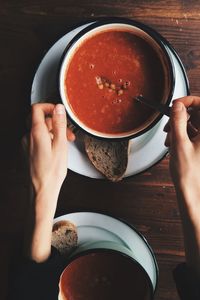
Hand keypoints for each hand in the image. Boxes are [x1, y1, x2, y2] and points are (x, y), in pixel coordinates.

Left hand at [30, 103, 73, 195]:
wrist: (41, 190)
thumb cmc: (51, 172)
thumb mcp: (61, 145)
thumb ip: (59, 124)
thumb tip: (59, 108)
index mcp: (36, 133)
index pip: (37, 108)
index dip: (49, 107)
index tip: (59, 112)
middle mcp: (27, 137)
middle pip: (39, 119)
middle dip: (54, 123)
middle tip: (67, 133)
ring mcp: (25, 145)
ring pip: (38, 130)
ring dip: (52, 133)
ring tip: (63, 144)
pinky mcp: (26, 152)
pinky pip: (36, 140)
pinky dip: (46, 140)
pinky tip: (55, 150)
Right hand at [164, 96, 199, 274]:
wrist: (192, 190)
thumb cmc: (189, 173)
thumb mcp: (179, 143)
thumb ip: (177, 121)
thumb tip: (177, 105)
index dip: (189, 101)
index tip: (176, 104)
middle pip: (197, 113)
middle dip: (181, 116)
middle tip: (170, 124)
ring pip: (193, 123)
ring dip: (179, 127)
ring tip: (170, 138)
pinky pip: (192, 132)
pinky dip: (181, 134)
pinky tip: (173, 143)